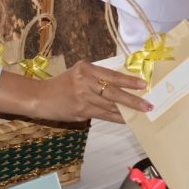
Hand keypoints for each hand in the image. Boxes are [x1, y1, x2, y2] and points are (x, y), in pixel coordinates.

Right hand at [0, 60, 151, 122]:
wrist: (41, 97)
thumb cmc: (62, 85)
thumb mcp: (78, 74)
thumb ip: (97, 78)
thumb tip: (122, 86)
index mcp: (86, 68)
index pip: (111, 75)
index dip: (128, 80)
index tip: (143, 84)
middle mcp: (84, 80)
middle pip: (113, 91)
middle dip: (132, 99)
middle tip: (148, 104)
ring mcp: (83, 96)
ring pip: (110, 105)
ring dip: (127, 111)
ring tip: (141, 113)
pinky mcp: (81, 110)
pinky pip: (103, 115)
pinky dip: (116, 118)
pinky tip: (126, 120)